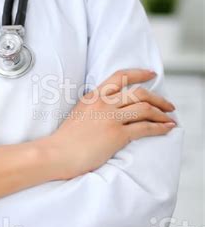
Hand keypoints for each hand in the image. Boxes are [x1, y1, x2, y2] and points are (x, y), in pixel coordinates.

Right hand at [38, 69, 176, 180]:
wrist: (57, 153)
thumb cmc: (66, 138)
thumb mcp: (79, 113)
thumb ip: (94, 107)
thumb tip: (109, 108)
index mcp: (93, 95)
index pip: (120, 76)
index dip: (139, 73)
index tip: (151, 74)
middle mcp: (103, 103)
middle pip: (139, 93)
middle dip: (158, 98)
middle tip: (168, 104)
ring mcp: (110, 118)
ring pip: (145, 108)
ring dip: (162, 113)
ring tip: (170, 117)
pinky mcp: (116, 135)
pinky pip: (145, 128)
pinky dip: (160, 127)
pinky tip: (167, 128)